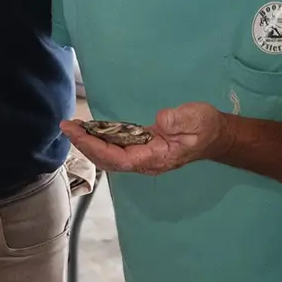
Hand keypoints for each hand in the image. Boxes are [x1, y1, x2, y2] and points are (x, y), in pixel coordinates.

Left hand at [61, 103, 227, 177]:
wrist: (215, 136)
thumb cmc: (205, 128)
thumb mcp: (197, 119)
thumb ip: (180, 120)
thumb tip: (160, 120)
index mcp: (154, 158)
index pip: (117, 158)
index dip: (94, 147)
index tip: (77, 133)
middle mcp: (144, 162)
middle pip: (107, 160)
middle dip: (85, 145)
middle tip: (66, 126)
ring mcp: (141, 157)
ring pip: (108, 156)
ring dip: (88, 143)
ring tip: (71, 126)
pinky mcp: (140, 149)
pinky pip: (114, 149)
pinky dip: (98, 140)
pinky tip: (88, 129)